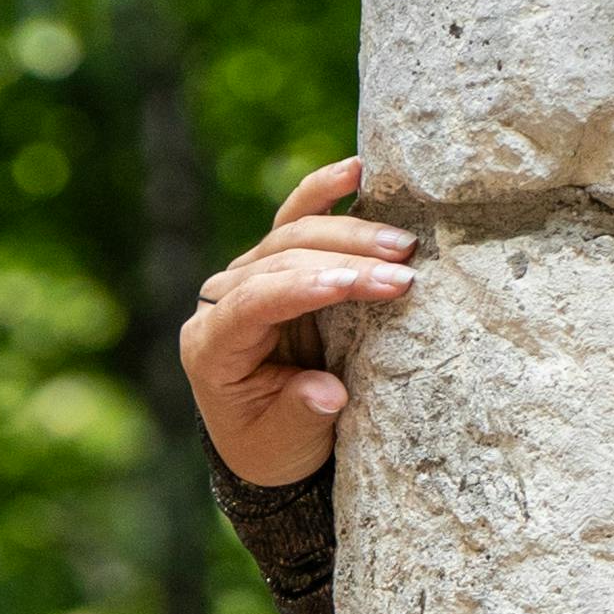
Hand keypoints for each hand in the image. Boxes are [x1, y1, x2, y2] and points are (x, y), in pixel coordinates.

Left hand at [180, 152, 414, 490]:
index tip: (351, 284)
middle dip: (344, 263)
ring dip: (351, 234)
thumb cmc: (272, 443)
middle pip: (279, 261)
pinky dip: (325, 191)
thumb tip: (329, 394)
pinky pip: (296, 216)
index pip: (252, 303)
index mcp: (210, 347)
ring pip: (293, 234)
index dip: (300, 289)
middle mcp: (221, 301)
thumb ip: (300, 415)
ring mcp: (247, 274)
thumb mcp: (284, 443)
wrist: (265, 436)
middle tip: (402, 273)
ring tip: (403, 244)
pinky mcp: (276, 261)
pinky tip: (357, 170)